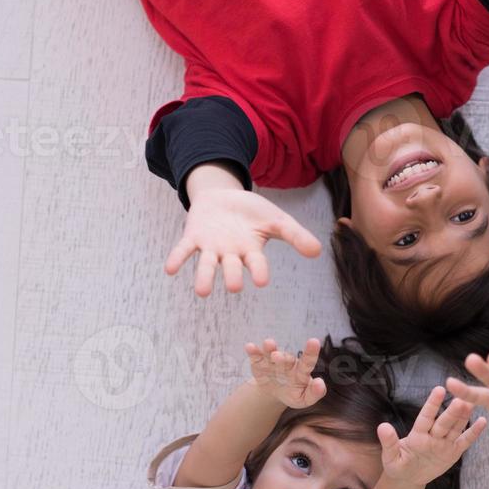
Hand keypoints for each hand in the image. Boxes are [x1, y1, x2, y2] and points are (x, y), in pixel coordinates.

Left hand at [165, 187, 321, 296]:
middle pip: (232, 268)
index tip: (262, 281)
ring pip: (207, 265)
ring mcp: (211, 247)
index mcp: (251, 251)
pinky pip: (184, 250)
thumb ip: (295, 235)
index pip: (257, 263)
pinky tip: (170, 269)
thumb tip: (318, 251)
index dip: (259, 271)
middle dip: (233, 276)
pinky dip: (178, 259)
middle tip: (235, 286)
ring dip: (205, 278)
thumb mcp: (277, 219)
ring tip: (203, 292)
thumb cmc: (252, 212)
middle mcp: (231, 254)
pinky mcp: (193, 237)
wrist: (223, 196)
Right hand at [245, 337, 326, 408]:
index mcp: (301, 371)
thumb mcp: (304, 399)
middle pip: (286, 358)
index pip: (307, 362)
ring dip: (269, 349)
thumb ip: (315, 393)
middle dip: (282, 357)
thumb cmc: (293, 394)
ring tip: (268, 344)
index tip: (314, 341)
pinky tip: (250, 347)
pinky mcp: (259, 363)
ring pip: (271, 353)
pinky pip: (256, 356)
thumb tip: (320, 383)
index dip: (311, 352)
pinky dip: (253, 352)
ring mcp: (272, 361)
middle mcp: (288, 362)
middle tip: (277, 357)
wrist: (274, 392)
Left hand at [376, 387, 487, 486]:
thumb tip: (382, 426)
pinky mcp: (453, 452)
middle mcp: (432, 435)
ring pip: (456, 428)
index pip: (426, 417)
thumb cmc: (397, 465)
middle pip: (444, 422)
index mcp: (417, 435)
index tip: (439, 389)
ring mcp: (444, 443)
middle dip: (453, 411)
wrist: (409, 477)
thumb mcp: (390, 457)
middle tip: (462, 398)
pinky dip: (474, 432)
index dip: (432, 404)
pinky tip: (483, 421)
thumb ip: (389, 442)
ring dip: (464, 416)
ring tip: (473, 402)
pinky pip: (465, 441)